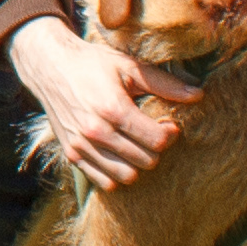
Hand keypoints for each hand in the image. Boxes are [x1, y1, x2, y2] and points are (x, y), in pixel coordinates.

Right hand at [11, 19, 194, 189]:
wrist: (47, 65)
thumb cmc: (91, 63)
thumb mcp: (127, 66)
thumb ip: (164, 84)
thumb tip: (199, 95)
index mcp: (113, 108)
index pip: (157, 141)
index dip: (169, 133)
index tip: (167, 123)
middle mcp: (96, 131)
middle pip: (146, 161)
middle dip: (154, 149)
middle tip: (151, 132)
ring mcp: (81, 145)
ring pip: (127, 176)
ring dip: (137, 164)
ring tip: (135, 144)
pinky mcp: (71, 154)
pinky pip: (104, 182)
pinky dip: (116, 173)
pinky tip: (118, 154)